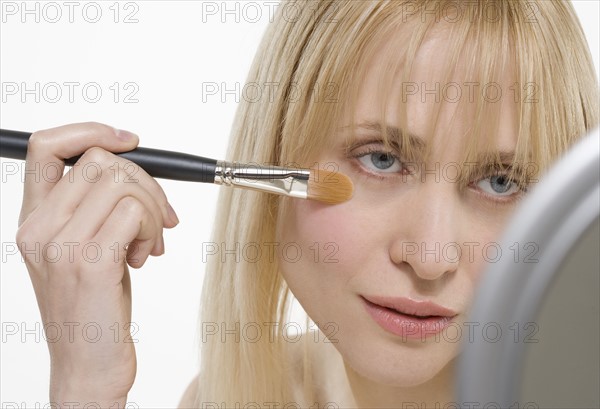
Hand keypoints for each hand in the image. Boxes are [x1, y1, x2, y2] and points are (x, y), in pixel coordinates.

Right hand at [15, 122, 178, 406]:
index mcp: (34, 219)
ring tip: (150, 243)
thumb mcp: (83, 248)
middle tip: (161, 216)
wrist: (88, 363)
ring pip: (124, 184)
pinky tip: (146, 255)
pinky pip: (135, 213)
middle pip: (101, 161)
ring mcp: (61, 246)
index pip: (47, 147)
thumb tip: (134, 168)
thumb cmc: (92, 305)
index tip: (129, 141)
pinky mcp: (90, 263)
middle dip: (146, 181)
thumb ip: (95, 208)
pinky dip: (153, 229)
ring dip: (153, 210)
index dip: (90, 130)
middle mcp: (39, 228)